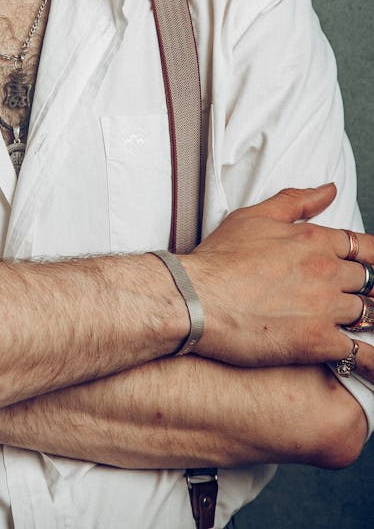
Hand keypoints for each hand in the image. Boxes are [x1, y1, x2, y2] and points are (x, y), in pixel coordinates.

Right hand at [184, 184, 373, 367]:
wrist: (195, 297)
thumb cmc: (218, 259)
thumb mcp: (254, 216)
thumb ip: (296, 202)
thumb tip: (329, 190)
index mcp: (314, 240)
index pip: (365, 247)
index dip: (373, 259)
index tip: (371, 268)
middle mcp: (327, 271)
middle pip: (370, 282)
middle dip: (368, 291)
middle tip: (361, 299)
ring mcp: (326, 308)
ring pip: (370, 315)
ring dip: (368, 321)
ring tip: (365, 328)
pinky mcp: (318, 342)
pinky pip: (361, 355)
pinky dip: (371, 362)